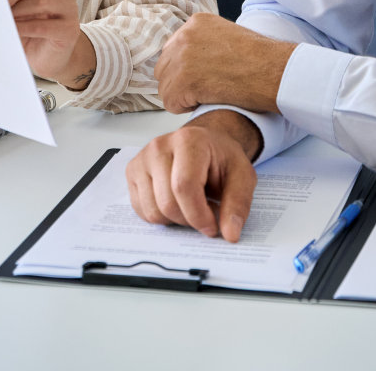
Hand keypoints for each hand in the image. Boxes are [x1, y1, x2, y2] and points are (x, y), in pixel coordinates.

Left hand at [0, 0, 94, 88]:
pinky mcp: (69, 29)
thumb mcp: (18, 8)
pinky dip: (24, 29)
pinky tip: (12, 33)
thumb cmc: (29, 29)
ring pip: (41, 0)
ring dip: (17, 12)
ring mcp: (69, 6)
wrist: (51, 57)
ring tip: (2, 22)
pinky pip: (44, 25)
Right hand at [126, 113, 261, 240]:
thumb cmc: (220, 158)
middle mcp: (160, 146)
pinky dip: (159, 216)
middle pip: (167, 203)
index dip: (198, 215)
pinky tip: (175, 203)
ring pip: (152, 211)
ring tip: (189, 206)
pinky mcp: (133, 171)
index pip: (184, 186)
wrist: (205, 144)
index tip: (212, 227)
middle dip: (189, 220)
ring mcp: (143, 158)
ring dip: (174, 220)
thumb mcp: (242, 176)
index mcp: (188, 141)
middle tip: (204, 214)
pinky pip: (141, 210)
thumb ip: (238, 204)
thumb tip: (230, 234)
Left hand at [155, 13, 295, 113]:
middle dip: (180, 83)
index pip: (172, 50)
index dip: (185, 69)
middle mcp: (184, 35)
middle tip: (204, 90)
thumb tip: (192, 63)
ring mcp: (182, 56)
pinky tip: (206, 101)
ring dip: (182, 97)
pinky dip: (185, 108)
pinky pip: (170, 103)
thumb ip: (204, 44)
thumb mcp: (227, 36)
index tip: (202, 78)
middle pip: (164, 68)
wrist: (272, 70)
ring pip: (165, 87)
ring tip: (207, 96)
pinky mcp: (184, 79)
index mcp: (196, 22)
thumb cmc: (259, 59)